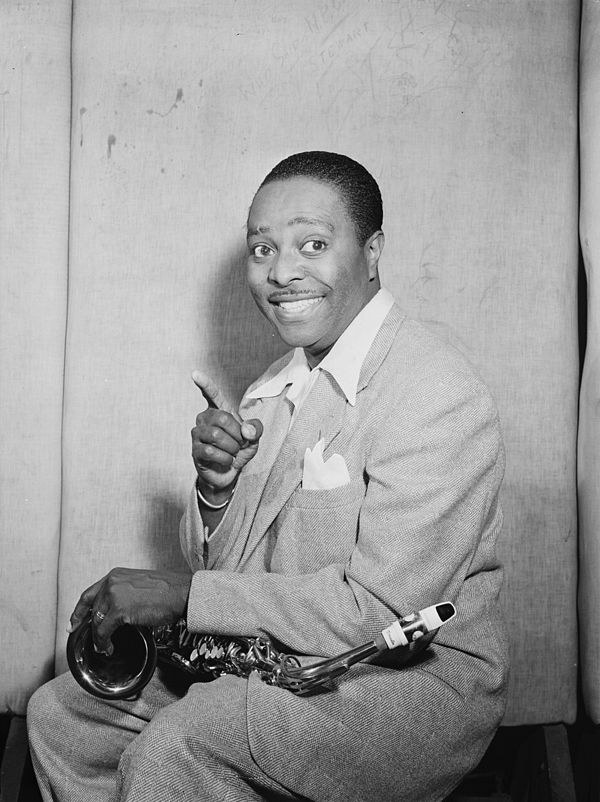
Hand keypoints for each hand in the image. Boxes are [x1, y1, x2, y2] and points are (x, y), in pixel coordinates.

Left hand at [68, 567, 191, 655]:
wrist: (182, 592)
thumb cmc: (168, 590)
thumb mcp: (140, 585)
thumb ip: (123, 593)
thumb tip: (115, 612)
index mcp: (116, 575)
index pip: (89, 593)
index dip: (79, 610)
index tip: (74, 621)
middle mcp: (112, 583)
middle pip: (91, 608)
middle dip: (84, 626)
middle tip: (84, 638)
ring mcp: (114, 596)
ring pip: (96, 621)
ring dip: (98, 637)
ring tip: (103, 646)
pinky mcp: (119, 611)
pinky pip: (103, 631)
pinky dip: (104, 642)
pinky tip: (109, 648)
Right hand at [191, 371, 262, 500]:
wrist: (230, 473)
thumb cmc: (240, 450)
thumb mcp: (254, 438)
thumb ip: (256, 429)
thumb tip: (246, 429)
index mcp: (219, 411)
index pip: (212, 395)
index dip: (205, 384)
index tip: (195, 374)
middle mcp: (205, 419)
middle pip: (223, 418)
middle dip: (238, 434)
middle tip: (240, 444)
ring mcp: (198, 434)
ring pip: (216, 435)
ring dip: (231, 447)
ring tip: (233, 453)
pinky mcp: (195, 451)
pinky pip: (211, 451)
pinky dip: (225, 458)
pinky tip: (226, 460)